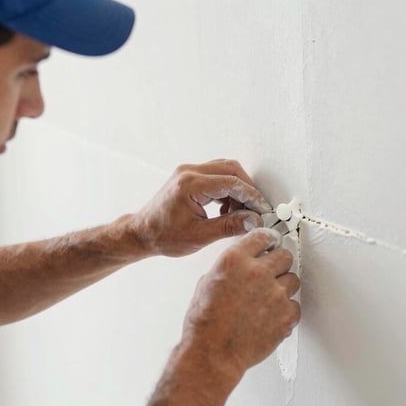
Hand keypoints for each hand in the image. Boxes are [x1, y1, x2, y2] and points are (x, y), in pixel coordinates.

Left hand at [131, 159, 272, 256]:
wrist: (142, 233)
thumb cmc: (163, 236)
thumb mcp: (199, 236)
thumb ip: (229, 226)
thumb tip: (253, 221)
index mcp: (190, 185)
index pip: (232, 182)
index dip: (252, 196)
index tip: (262, 210)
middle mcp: (188, 172)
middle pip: (231, 169)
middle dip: (247, 189)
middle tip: (255, 210)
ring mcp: (188, 172)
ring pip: (225, 170)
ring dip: (237, 189)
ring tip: (239, 213)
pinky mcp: (188, 176)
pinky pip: (216, 174)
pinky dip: (226, 188)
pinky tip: (226, 209)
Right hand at [182, 228, 300, 380]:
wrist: (213, 352)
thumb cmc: (205, 323)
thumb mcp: (207, 283)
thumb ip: (230, 268)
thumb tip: (242, 265)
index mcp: (235, 260)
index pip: (262, 236)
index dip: (267, 241)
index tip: (270, 245)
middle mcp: (258, 272)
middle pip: (285, 256)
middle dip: (278, 264)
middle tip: (270, 275)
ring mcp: (275, 294)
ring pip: (293, 280)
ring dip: (283, 287)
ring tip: (267, 300)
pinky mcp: (286, 315)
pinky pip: (295, 306)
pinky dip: (286, 311)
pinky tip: (270, 317)